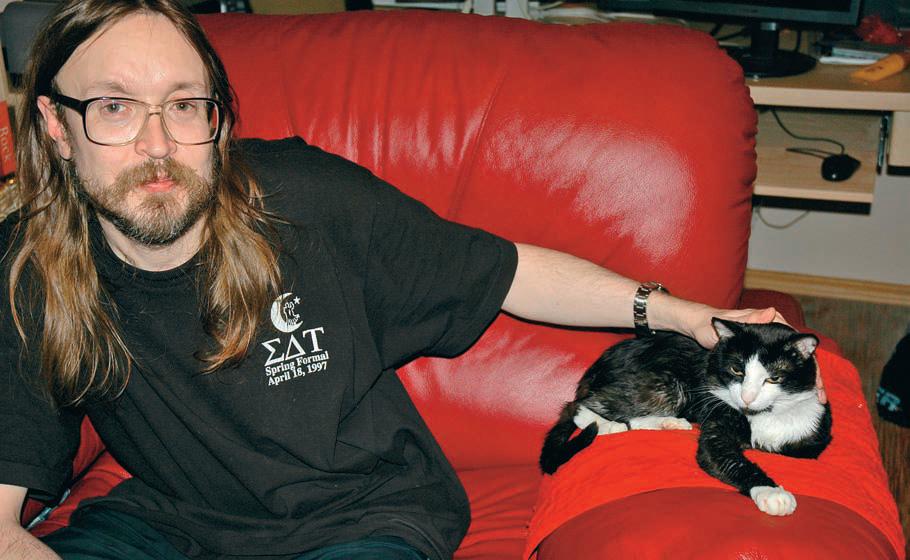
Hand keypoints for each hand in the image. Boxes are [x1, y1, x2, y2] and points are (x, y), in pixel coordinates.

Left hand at [687, 304, 826, 404]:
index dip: (810, 363)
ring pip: (793, 365)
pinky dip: (787, 383)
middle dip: (813, 378)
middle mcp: (774, 334)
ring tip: (815, 400)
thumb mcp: (729, 322)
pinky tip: (795, 397)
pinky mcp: (762, 357)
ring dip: (805, 383)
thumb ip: (750, 319)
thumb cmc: (709, 324)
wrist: (697, 327)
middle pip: (801, 357)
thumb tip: (772, 312)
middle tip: (820, 398)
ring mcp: (769, 346)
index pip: (798, 343)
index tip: (816, 382)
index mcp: (772, 321)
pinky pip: (778, 371)